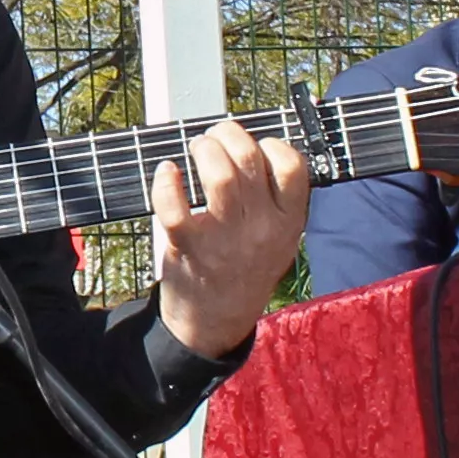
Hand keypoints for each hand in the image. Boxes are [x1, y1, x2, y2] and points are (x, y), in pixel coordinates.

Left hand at [152, 119, 315, 360]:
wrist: (216, 323)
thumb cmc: (245, 270)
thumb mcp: (281, 241)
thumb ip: (279, 202)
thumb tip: (260, 149)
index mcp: (288, 223)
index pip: (292, 166)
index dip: (271, 144)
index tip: (256, 147)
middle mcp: (261, 228)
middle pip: (248, 158)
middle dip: (228, 134)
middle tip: (215, 138)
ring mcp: (224, 238)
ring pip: (218, 175)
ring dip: (203, 150)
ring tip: (197, 150)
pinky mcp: (188, 246)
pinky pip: (174, 205)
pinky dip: (166, 181)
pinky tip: (168, 172)